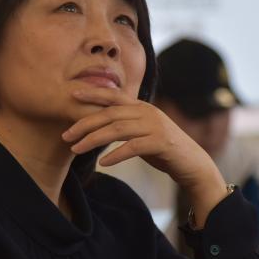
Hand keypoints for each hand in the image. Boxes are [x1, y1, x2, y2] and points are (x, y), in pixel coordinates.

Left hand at [62, 87, 226, 226]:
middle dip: (85, 123)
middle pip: (110, 114)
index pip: (114, 96)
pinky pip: (133, 147)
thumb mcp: (142, 133)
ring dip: (94, 139)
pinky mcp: (161, 143)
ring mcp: (155, 126)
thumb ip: (125, 126)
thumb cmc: (163, 150)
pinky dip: (116, 154)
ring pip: (118, 129)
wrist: (192, 164)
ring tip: (76, 149)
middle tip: (66, 135)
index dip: (93, 93)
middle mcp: (148, 112)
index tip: (73, 95)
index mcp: (142, 107)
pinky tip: (103, 162)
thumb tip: (98, 127)